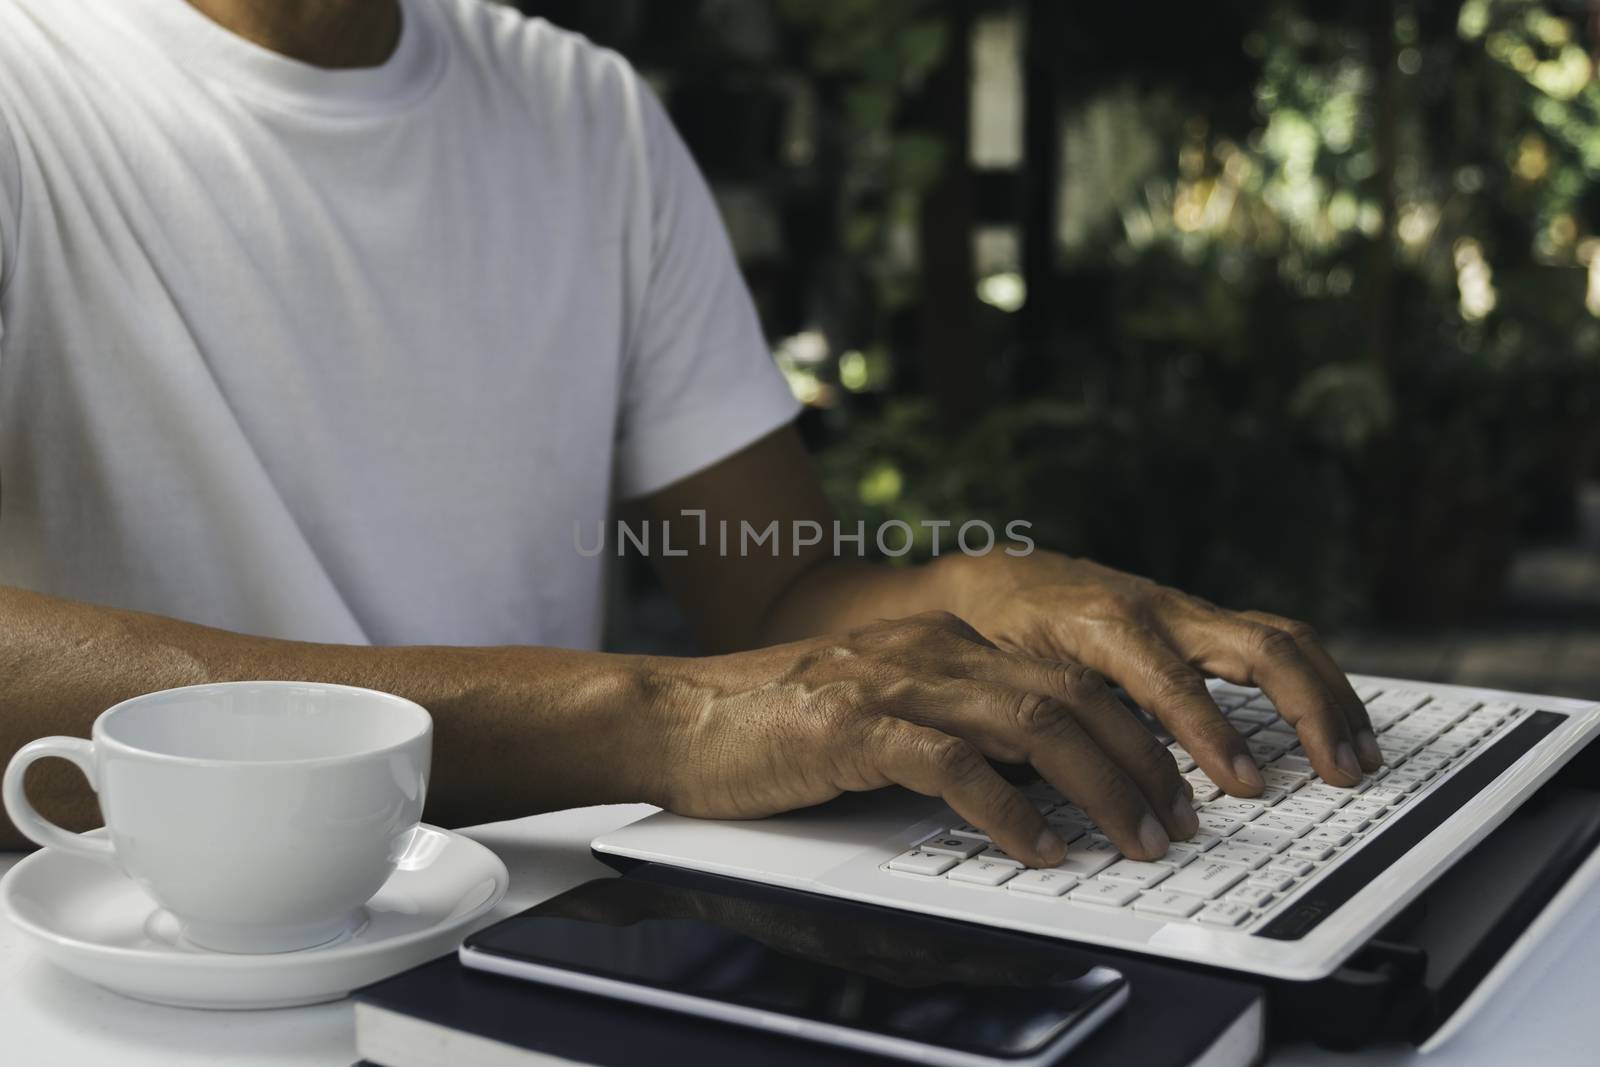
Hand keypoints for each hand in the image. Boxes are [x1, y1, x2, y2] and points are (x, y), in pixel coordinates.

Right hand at [646, 611, 1196, 866]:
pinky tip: (1039, 847)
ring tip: (1135, 839)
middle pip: (1070, 694)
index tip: (1170, 785)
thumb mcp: (878, 714)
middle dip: (1139, 761)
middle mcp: (931, 651)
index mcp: (941, 644)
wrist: (673, 716)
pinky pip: (953, 764)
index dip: (1132, 731)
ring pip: (1031, 722)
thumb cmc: (770, 728)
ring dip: (1099, 786)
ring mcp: (892, 682)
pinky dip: (1009, 809)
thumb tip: (1030, 784)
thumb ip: (948, 731)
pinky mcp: (852, 726)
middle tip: (1178, 820)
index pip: (1063, 676)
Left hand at [942, 552, 1380, 796]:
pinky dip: (1313, 681)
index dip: (1213, 735)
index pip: (1173, 683)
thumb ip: (1047, 721)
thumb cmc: (996, 633)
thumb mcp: (1010, 677)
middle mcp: (1157, 610)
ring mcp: (1184, 611)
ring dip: (1329, 696)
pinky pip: (1271, 642)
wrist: (992, 577)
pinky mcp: (1197, 621)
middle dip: (1308, 709)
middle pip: (1257, 646)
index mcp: (1104, 625)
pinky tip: (1334, 724)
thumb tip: (1071, 790)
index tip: (1248, 784)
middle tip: (1339, 770)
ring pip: (1280, 639)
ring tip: (1359, 754)